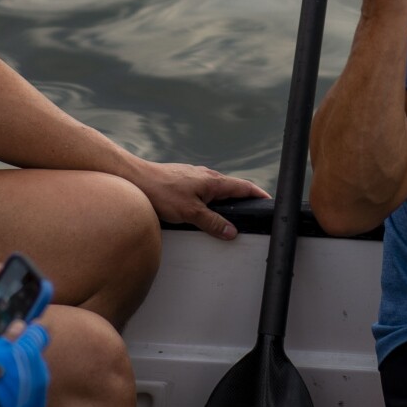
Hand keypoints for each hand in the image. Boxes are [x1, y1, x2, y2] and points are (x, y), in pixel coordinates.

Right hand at [0, 324, 50, 406]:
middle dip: (24, 361)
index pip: (41, 333)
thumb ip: (8, 338)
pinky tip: (2, 403)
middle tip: (3, 365)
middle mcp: (39, 375)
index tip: (31, 328)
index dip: (36, 329)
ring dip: (23, 382)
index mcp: (29, 354)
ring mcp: (37, 399)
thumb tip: (21, 326)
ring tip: (0, 387)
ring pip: (33, 383)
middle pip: (36, 362)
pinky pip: (28, 403)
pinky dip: (19, 401)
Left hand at [129, 160, 267, 240]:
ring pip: (217, 188)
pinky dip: (212, 198)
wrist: (136, 177)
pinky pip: (204, 189)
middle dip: (244, 198)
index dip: (258, 195)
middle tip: (254, 210)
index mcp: (212, 182)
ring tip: (232, 212)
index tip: (269, 201)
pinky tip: (205, 208)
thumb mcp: (190, 212)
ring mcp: (194, 176)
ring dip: (227, 198)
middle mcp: (206, 175)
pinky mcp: (183, 179)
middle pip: (232, 187)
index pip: (243, 187)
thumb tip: (232, 231)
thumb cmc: (161, 192)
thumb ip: (212, 222)